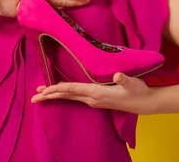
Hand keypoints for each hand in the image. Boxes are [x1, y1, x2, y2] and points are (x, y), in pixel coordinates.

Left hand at [30, 72, 154, 114]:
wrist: (145, 103)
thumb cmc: (138, 91)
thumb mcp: (133, 83)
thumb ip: (124, 79)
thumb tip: (117, 75)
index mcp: (97, 93)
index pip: (73, 89)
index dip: (58, 89)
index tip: (44, 90)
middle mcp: (92, 99)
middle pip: (67, 96)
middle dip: (50, 96)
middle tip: (33, 97)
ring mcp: (93, 101)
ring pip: (70, 97)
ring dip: (55, 96)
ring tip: (41, 95)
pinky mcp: (96, 100)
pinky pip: (75, 97)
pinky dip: (65, 95)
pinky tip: (60, 92)